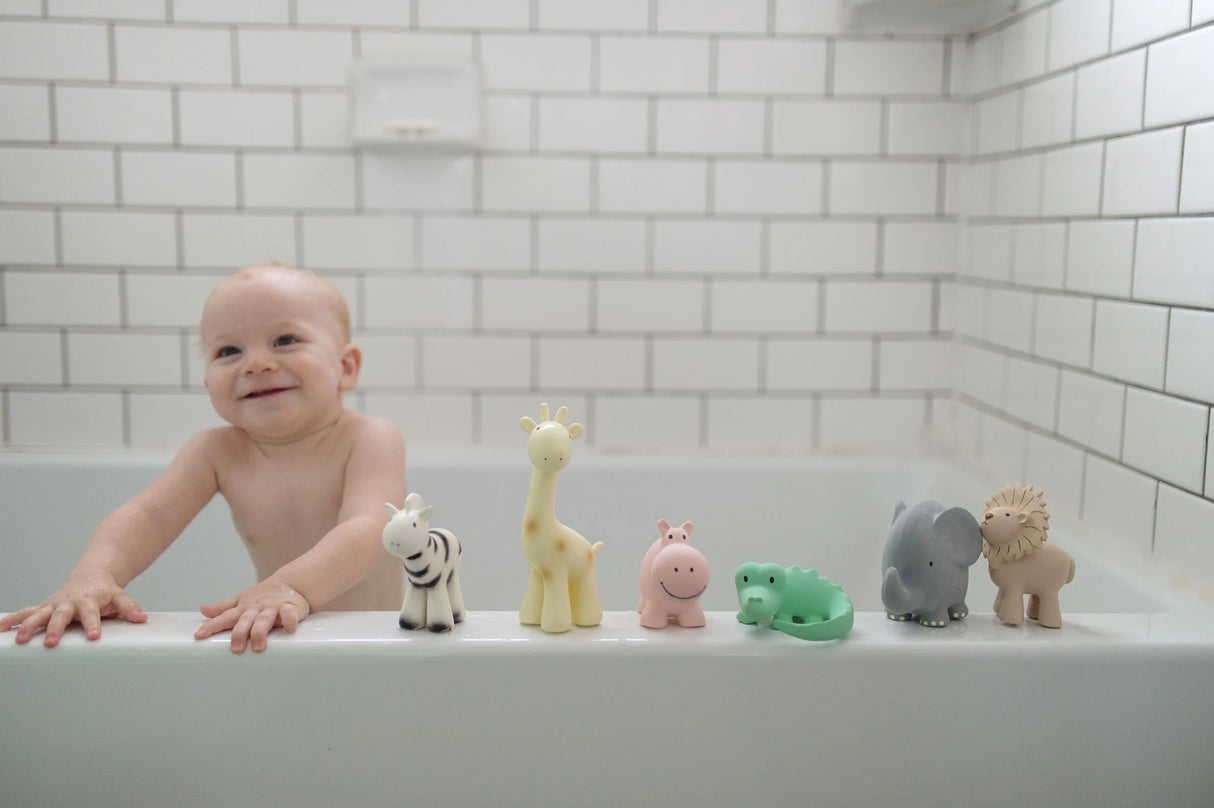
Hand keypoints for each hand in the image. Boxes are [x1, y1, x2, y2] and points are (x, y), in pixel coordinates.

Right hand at [0, 570, 146, 647]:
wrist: (90, 577)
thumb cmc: (105, 592)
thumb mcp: (119, 596)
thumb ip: (128, 607)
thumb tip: (141, 618)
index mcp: (88, 601)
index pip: (91, 614)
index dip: (93, 625)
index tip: (94, 636)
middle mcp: (68, 603)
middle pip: (61, 616)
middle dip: (55, 629)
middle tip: (51, 643)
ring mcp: (53, 605)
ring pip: (38, 615)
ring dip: (28, 626)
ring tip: (20, 640)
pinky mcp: (43, 608)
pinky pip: (24, 613)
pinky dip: (11, 620)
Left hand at [194, 581, 310, 653]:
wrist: (290, 583)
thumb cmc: (263, 596)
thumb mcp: (241, 600)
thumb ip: (223, 607)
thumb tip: (203, 610)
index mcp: (243, 608)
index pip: (224, 617)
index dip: (212, 626)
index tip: (199, 636)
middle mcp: (256, 608)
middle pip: (245, 621)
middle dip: (239, 634)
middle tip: (236, 649)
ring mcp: (272, 607)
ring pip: (264, 620)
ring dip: (260, 632)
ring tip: (258, 647)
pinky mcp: (290, 607)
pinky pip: (289, 614)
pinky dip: (289, 621)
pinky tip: (289, 629)